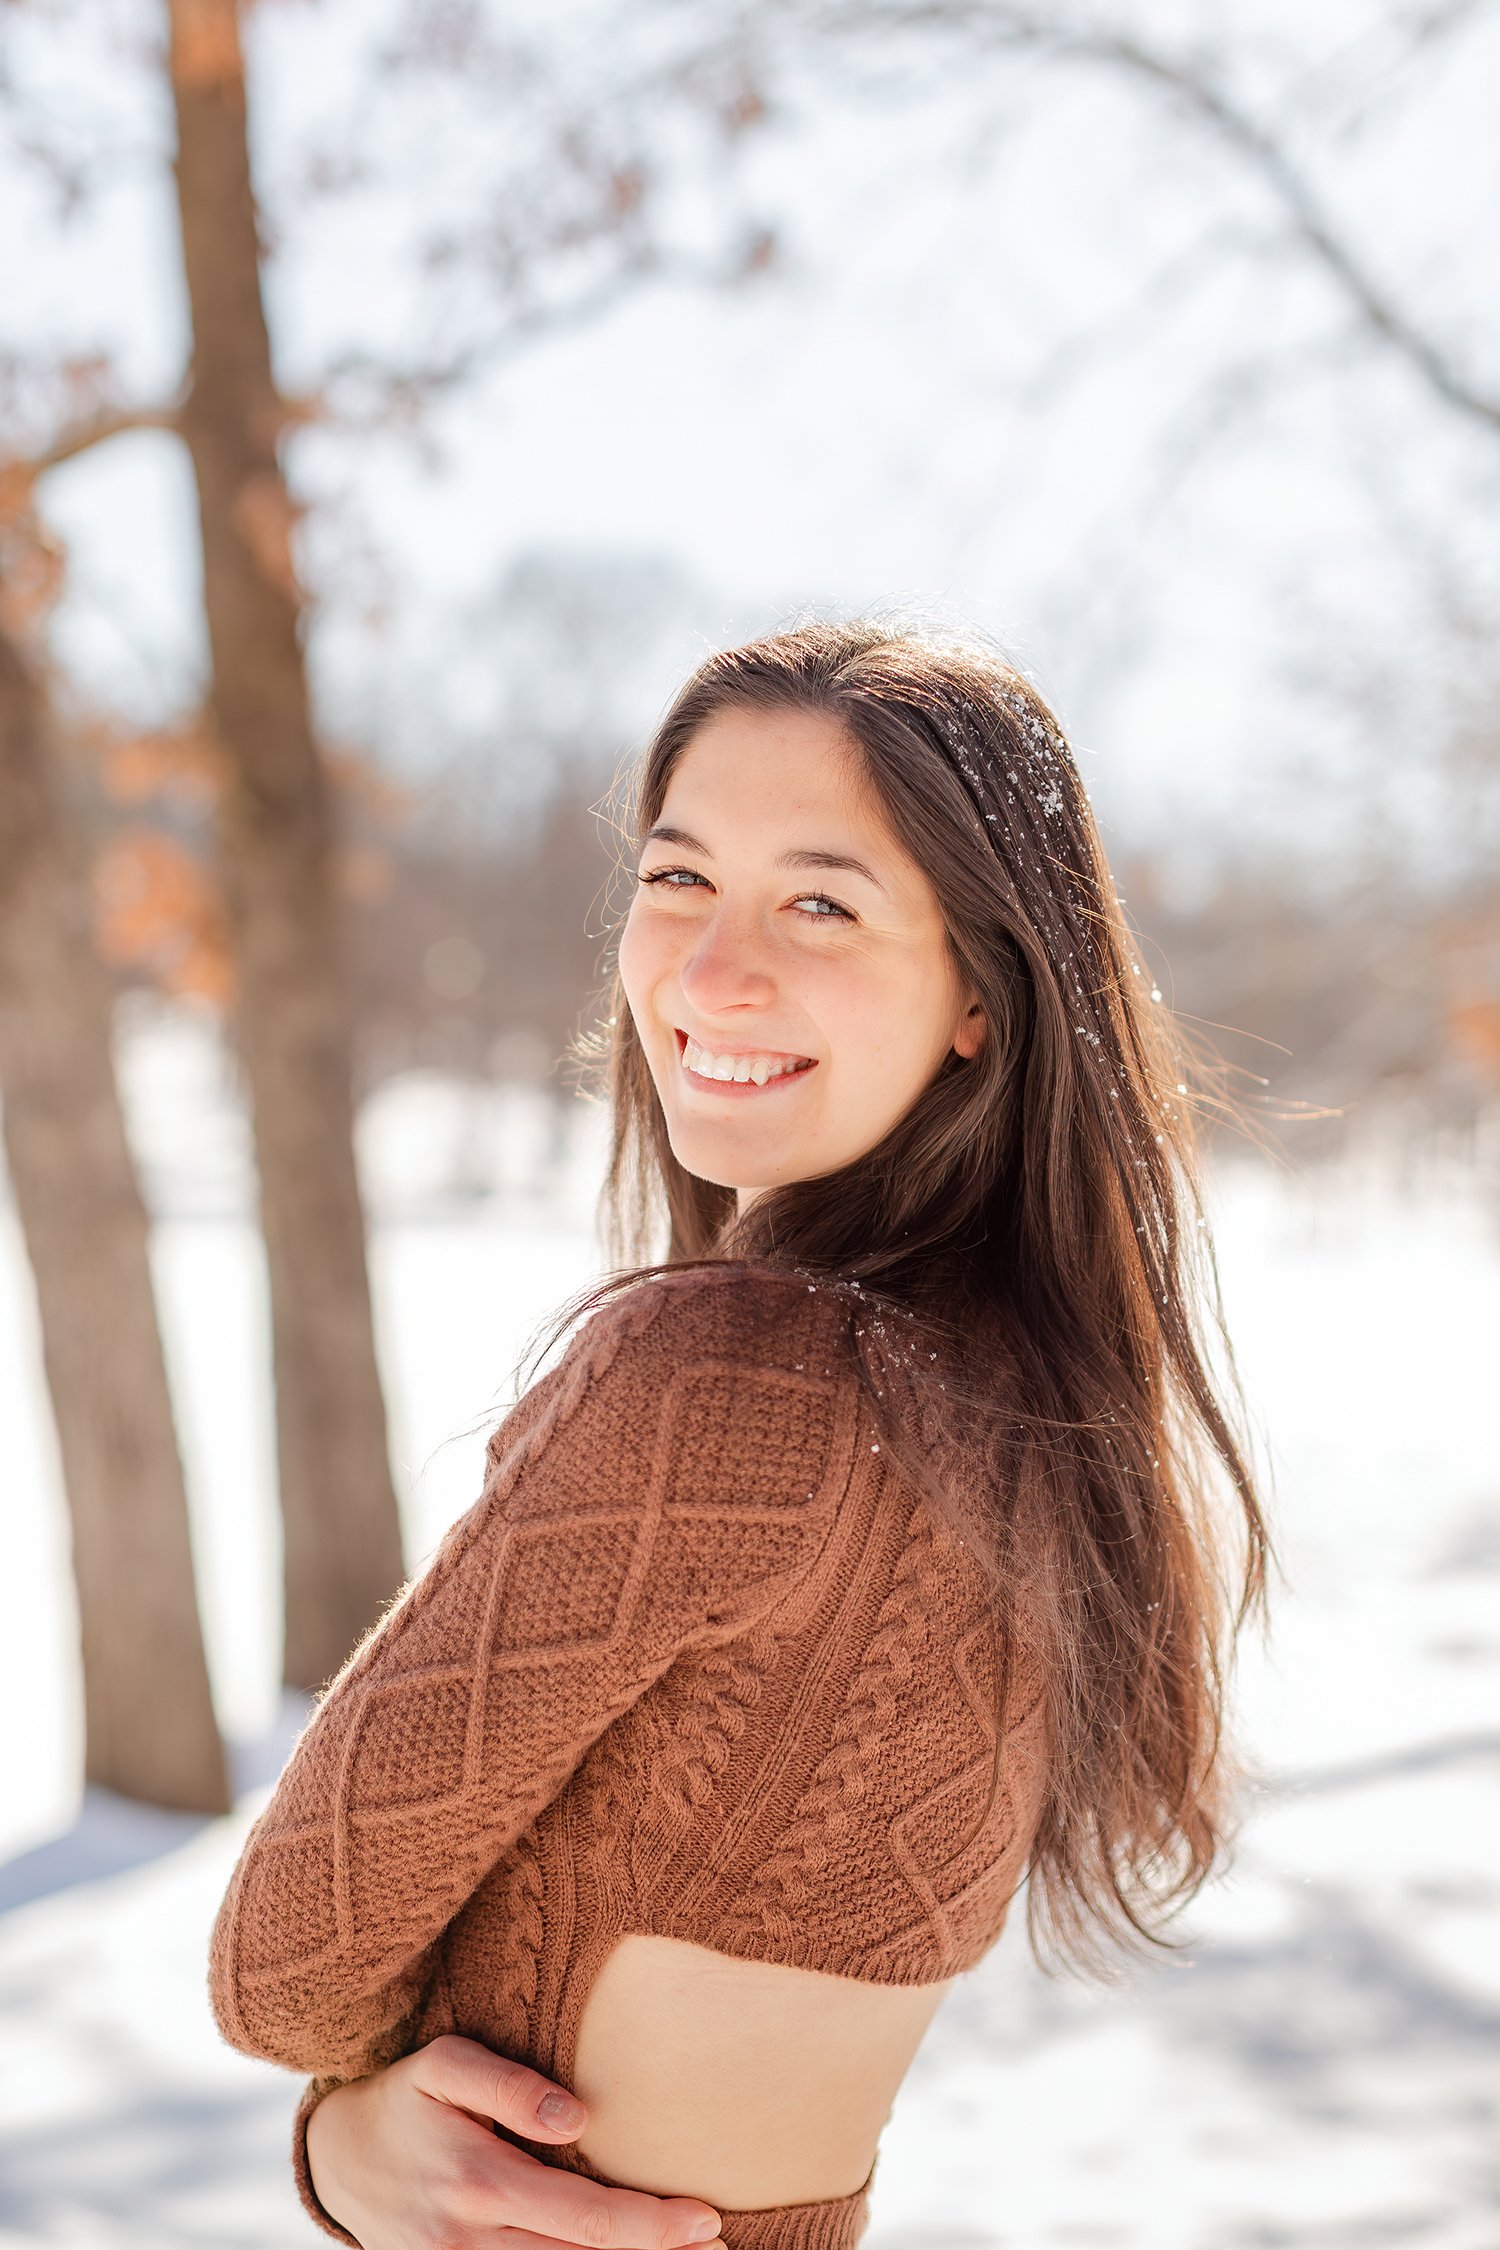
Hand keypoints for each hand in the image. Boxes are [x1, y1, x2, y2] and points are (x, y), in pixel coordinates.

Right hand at [303, 2035, 724, 2249]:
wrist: (338, 2158)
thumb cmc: (407, 2098)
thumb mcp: (444, 2063)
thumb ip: (508, 2083)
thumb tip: (577, 2115)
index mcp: (478, 2183)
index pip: (587, 2218)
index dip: (652, 2225)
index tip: (708, 2217)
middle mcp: (470, 2244)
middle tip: (718, 2248)